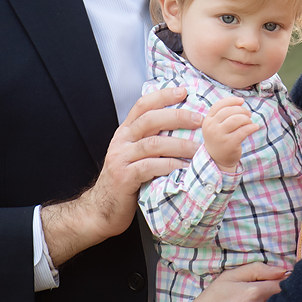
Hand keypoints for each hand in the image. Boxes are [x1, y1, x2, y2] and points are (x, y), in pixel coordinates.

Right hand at [41, 87, 202, 266]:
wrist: (101, 211)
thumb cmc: (125, 182)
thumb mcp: (134, 155)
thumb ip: (150, 140)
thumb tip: (181, 127)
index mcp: (125, 133)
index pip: (142, 105)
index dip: (163, 96)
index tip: (184, 91)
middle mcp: (121, 142)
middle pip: (150, 120)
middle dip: (177, 116)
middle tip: (199, 119)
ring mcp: (121, 159)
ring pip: (153, 143)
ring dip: (179, 144)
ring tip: (199, 148)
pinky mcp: (124, 178)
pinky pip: (150, 167)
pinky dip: (170, 165)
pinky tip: (184, 168)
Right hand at [202, 97, 258, 171]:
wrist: (217, 160)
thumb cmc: (220, 139)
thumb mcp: (216, 126)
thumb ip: (223, 114)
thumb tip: (240, 102)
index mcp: (207, 121)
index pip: (219, 105)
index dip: (231, 101)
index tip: (242, 101)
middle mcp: (211, 127)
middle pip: (229, 111)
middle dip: (242, 110)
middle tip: (249, 114)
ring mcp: (219, 136)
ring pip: (236, 119)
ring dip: (246, 119)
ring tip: (250, 122)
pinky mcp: (229, 144)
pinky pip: (243, 131)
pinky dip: (251, 127)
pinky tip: (255, 127)